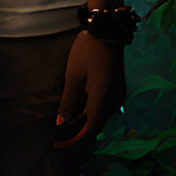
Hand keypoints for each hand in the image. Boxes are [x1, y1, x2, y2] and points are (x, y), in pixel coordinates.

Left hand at [53, 30, 126, 148]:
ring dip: (83, 121)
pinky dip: (89, 110)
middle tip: (58, 135)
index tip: (58, 145)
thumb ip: (68, 102)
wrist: (107, 30)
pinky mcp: (116, 88)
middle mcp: (114, 102)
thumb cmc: (87, 52)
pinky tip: (77, 108)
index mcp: (104, 100)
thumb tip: (61, 124)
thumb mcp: (74, 78)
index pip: (89, 130)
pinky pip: (103, 106)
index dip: (73, 140)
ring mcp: (118, 95)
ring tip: (64, 122)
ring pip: (99, 116)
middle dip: (77, 131)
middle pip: (95, 125)